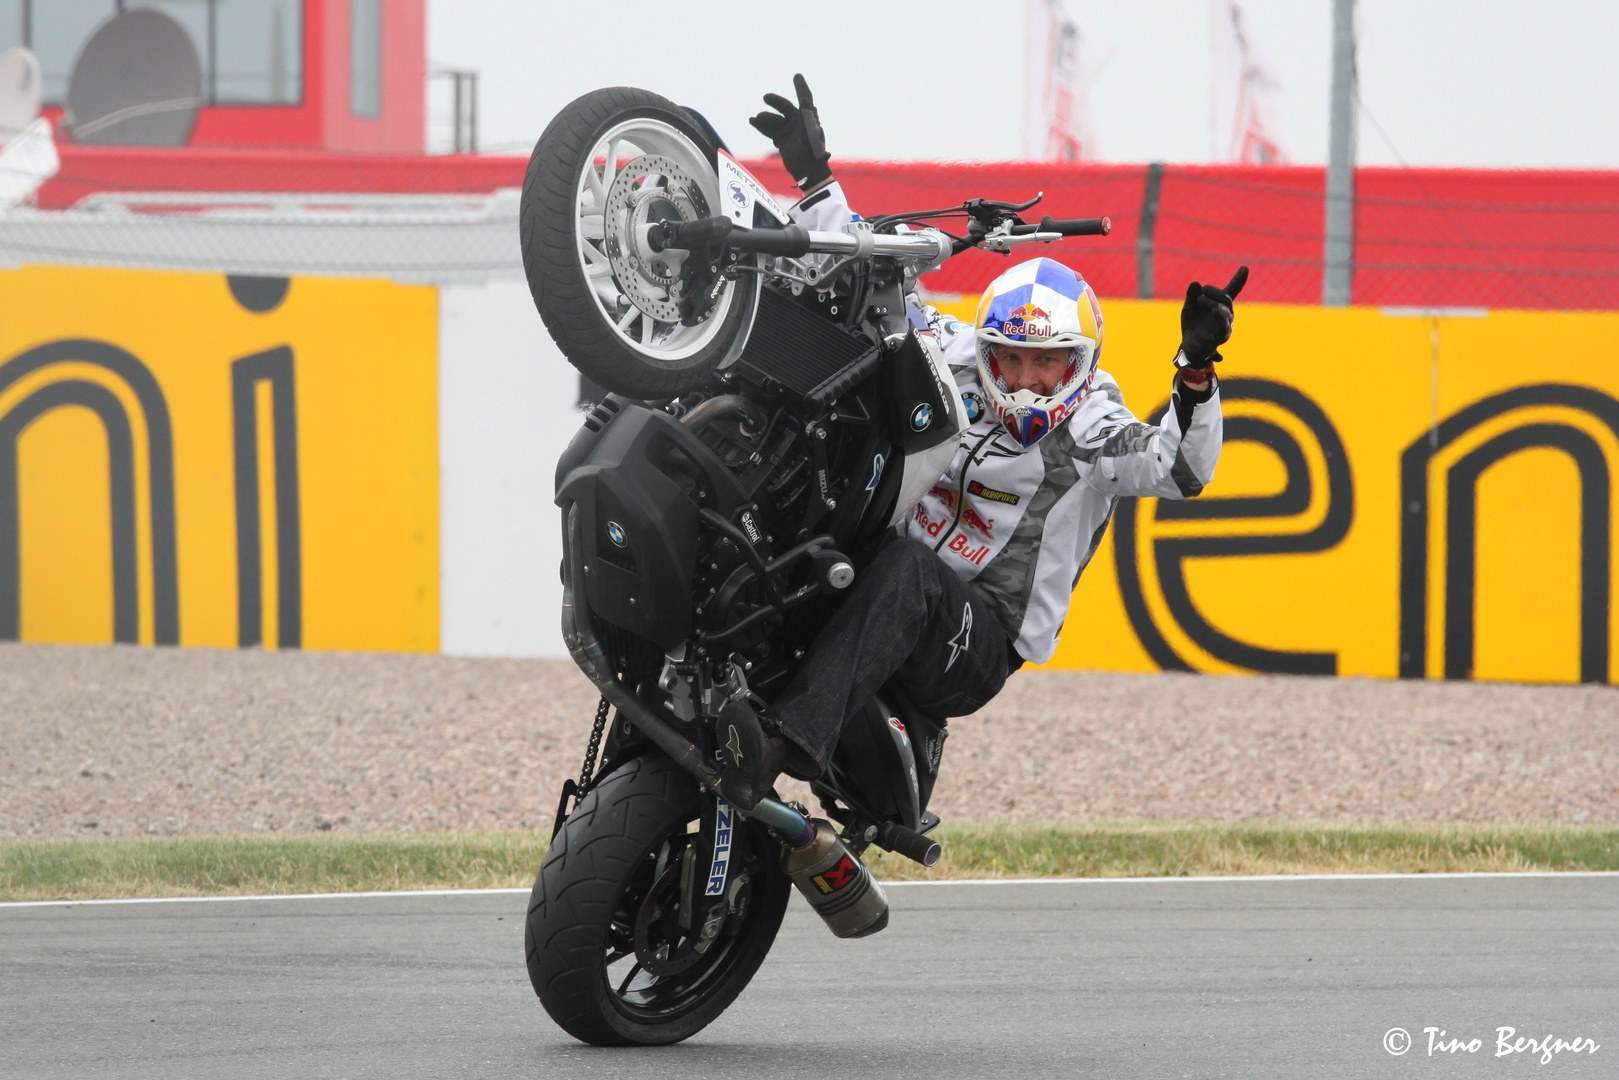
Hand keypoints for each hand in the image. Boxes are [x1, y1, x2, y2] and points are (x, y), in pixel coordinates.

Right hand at [748, 74, 831, 192]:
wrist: (807, 171)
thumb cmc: (812, 152)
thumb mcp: (809, 133)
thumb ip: (806, 116)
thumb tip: (805, 98)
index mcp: (808, 117)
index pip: (804, 97)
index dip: (801, 86)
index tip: (797, 76)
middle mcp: (798, 122)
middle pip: (785, 107)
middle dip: (775, 102)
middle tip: (765, 98)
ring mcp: (789, 130)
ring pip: (774, 119)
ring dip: (764, 117)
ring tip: (755, 118)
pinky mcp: (781, 139)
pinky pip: (769, 130)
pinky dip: (760, 126)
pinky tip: (752, 121)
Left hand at [1175, 266, 1248, 369]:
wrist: (1189, 345)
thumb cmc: (1192, 325)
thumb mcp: (1189, 307)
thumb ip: (1192, 295)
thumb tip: (1195, 283)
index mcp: (1220, 304)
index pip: (1232, 290)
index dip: (1239, 279)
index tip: (1245, 268)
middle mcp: (1226, 313)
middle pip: (1225, 298)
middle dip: (1214, 291)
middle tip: (1202, 290)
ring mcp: (1226, 324)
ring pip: (1224, 309)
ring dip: (1211, 303)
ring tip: (1201, 300)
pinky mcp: (1221, 335)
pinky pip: (1224, 325)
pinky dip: (1220, 317)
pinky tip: (1216, 310)